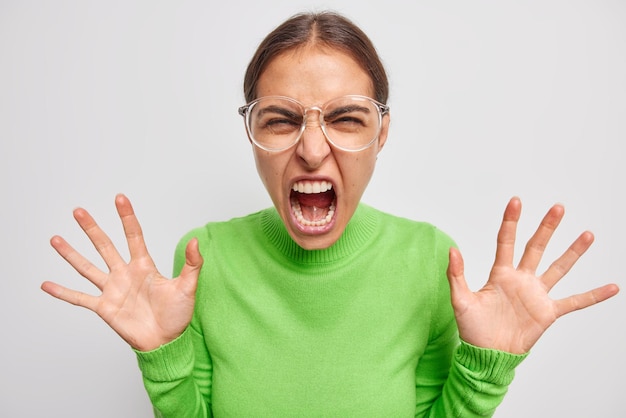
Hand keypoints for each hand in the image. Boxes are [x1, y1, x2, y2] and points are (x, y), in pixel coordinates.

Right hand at [41, 194, 202, 350]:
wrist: (166, 342)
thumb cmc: (178, 315)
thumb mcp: (188, 287)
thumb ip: (192, 263)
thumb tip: (196, 241)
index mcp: (144, 266)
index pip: (133, 236)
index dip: (126, 217)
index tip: (119, 198)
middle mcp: (125, 274)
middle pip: (105, 246)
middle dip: (92, 229)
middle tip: (78, 211)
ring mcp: (112, 290)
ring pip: (87, 268)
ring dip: (71, 254)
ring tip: (55, 239)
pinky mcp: (104, 307)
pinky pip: (79, 298)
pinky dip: (62, 292)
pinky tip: (46, 284)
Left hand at [447, 197, 618, 353]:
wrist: (487, 354)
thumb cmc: (473, 329)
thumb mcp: (460, 300)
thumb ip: (457, 275)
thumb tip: (452, 250)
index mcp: (500, 274)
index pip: (506, 242)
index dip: (511, 222)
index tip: (516, 201)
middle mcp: (521, 280)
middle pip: (536, 248)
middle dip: (547, 228)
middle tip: (558, 208)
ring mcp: (536, 295)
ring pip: (558, 268)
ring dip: (573, 252)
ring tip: (588, 235)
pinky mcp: (548, 312)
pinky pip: (575, 302)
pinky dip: (593, 295)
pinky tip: (611, 287)